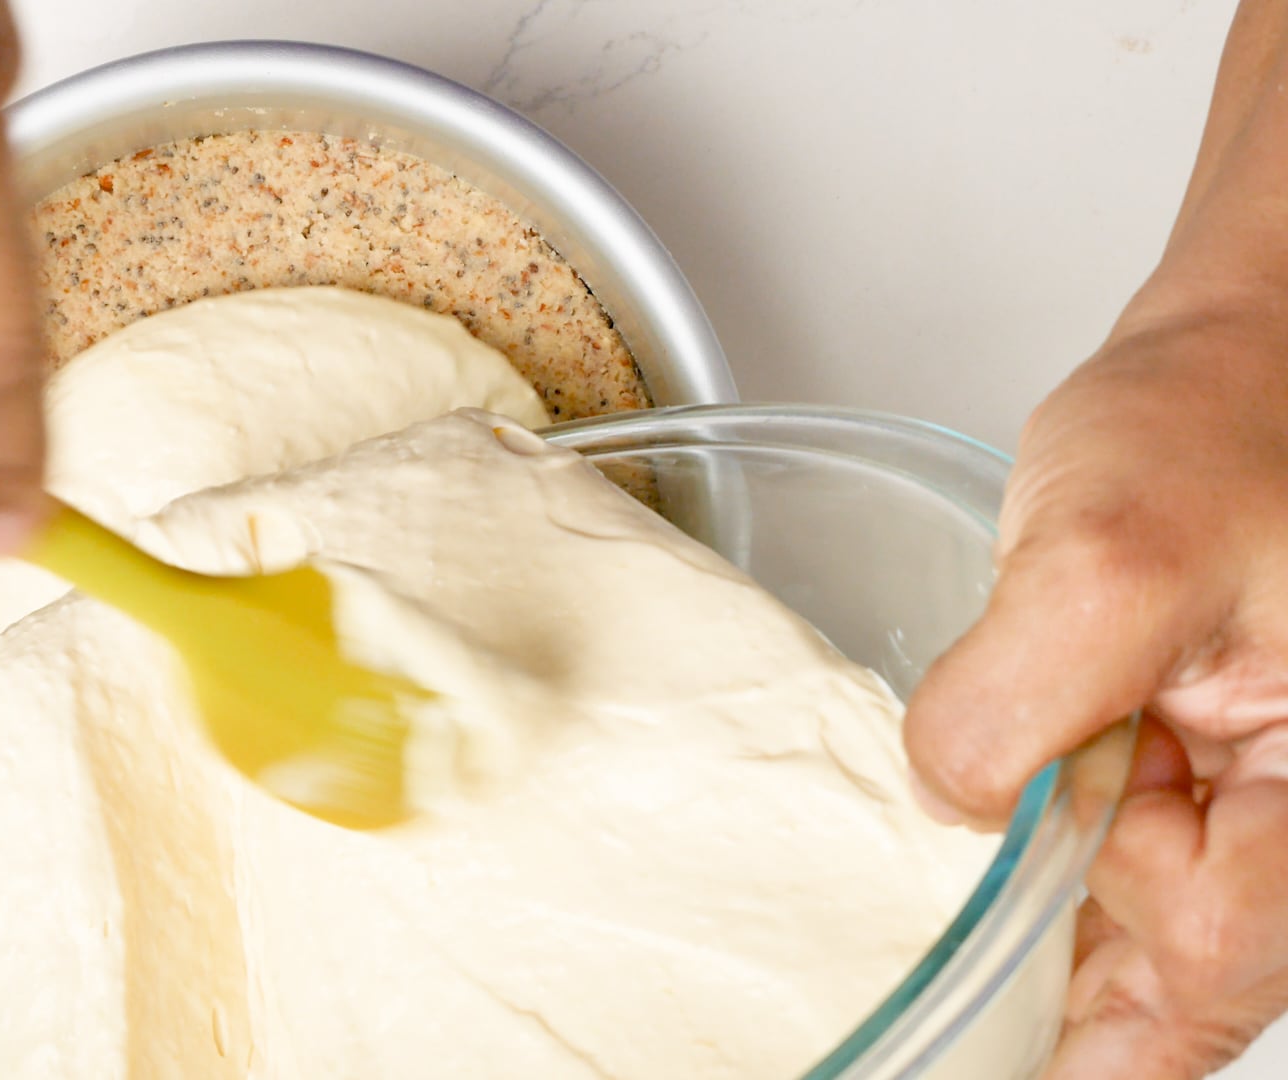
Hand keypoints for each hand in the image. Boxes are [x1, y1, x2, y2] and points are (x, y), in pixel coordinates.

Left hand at [905, 303, 1287, 1078]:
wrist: (1234, 363)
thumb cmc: (1225, 426)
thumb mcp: (1112, 553)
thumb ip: (1025, 695)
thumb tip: (952, 806)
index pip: (1208, 963)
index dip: (1079, 1014)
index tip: (971, 1052)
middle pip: (1175, 974)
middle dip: (1048, 1000)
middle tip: (925, 1032)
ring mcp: (1243, 806)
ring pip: (1141, 940)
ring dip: (1035, 947)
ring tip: (926, 969)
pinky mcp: (1187, 777)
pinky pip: (1118, 876)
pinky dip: (1038, 892)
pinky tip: (965, 888)